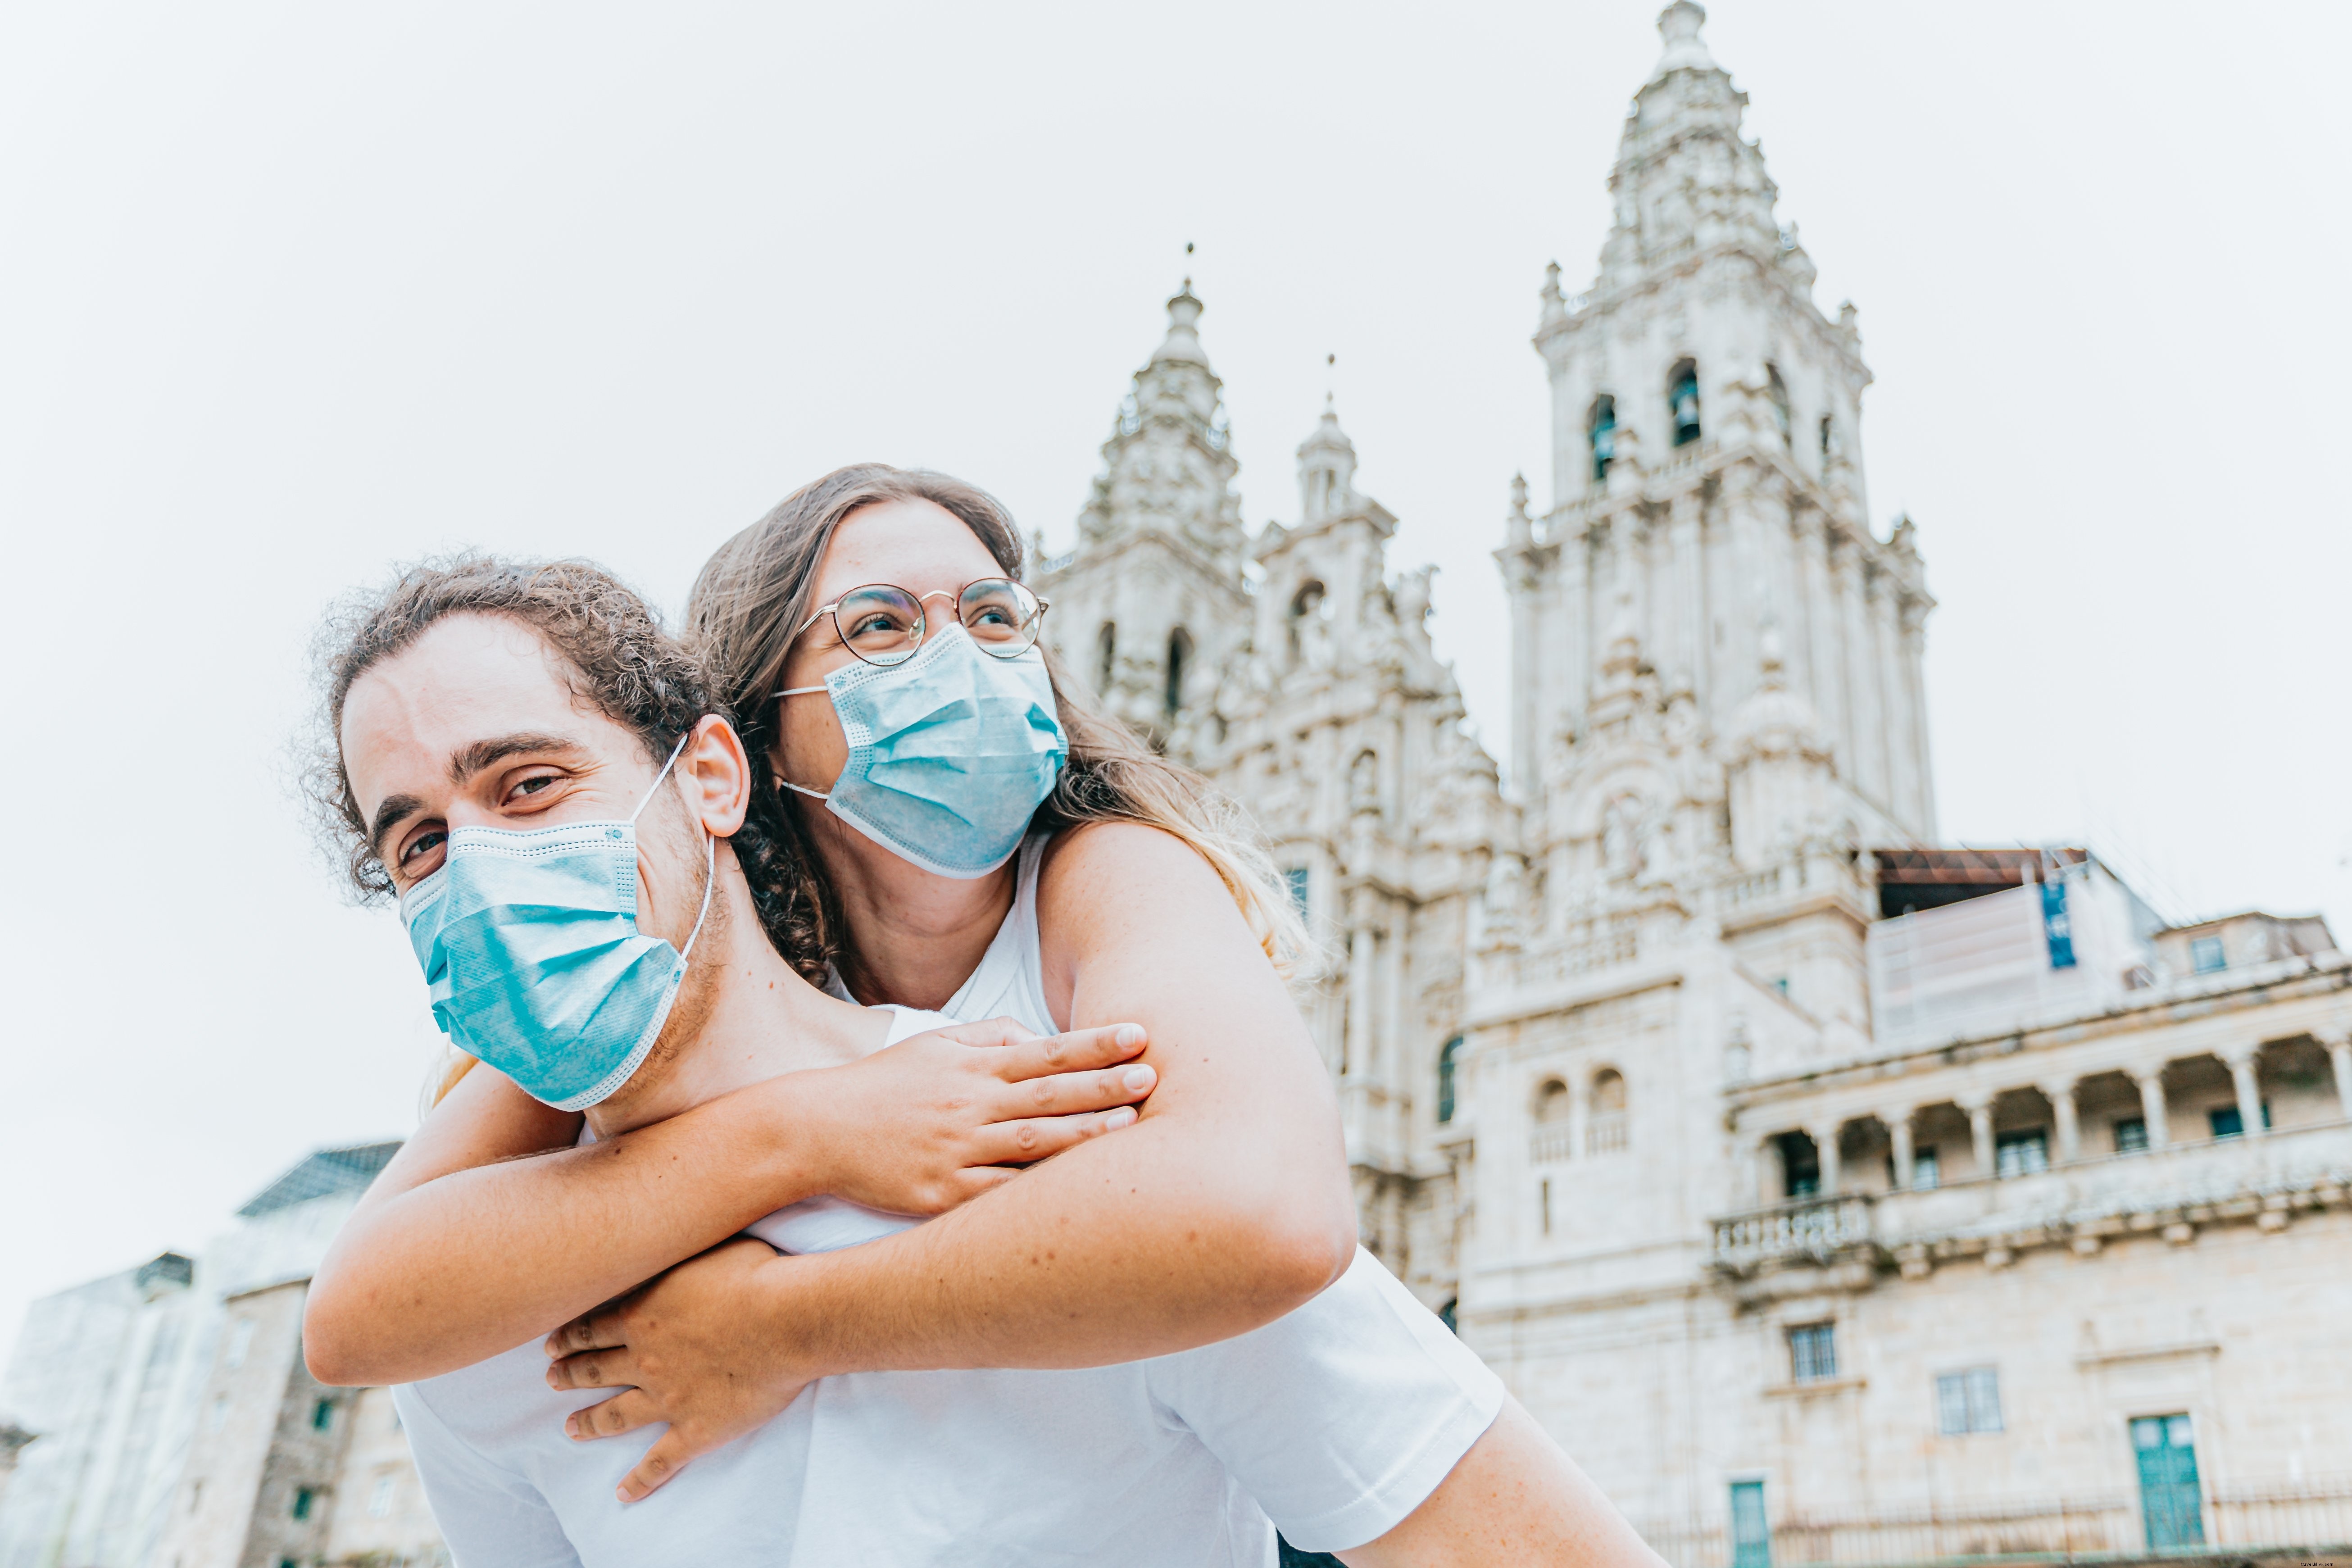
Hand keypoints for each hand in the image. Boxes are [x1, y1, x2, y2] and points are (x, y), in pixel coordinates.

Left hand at [547, 1237, 809, 1500]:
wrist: (788, 1318)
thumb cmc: (756, 1273)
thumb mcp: (710, 1241)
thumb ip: (683, 1243)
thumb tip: (671, 1218)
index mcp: (644, 1313)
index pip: (593, 1326)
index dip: (570, 1335)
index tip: (552, 1343)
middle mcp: (645, 1358)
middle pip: (596, 1368)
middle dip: (570, 1373)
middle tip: (551, 1379)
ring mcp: (667, 1397)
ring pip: (615, 1414)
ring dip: (590, 1422)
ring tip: (571, 1429)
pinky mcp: (695, 1430)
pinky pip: (660, 1462)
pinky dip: (639, 1481)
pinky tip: (623, 1495)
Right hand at [798, 1017, 1157, 1214]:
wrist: (816, 1130)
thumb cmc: (884, 1086)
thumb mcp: (934, 1044)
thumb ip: (990, 1036)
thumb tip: (1040, 1036)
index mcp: (971, 1067)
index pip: (1046, 1051)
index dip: (1095, 1045)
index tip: (1139, 1036)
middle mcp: (969, 1105)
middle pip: (1049, 1094)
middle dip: (1104, 1086)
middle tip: (1152, 1078)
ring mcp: (956, 1150)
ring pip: (1032, 1143)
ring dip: (1085, 1136)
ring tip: (1132, 1128)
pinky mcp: (942, 1193)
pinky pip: (999, 1194)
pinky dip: (1038, 1192)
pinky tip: (1077, 1192)